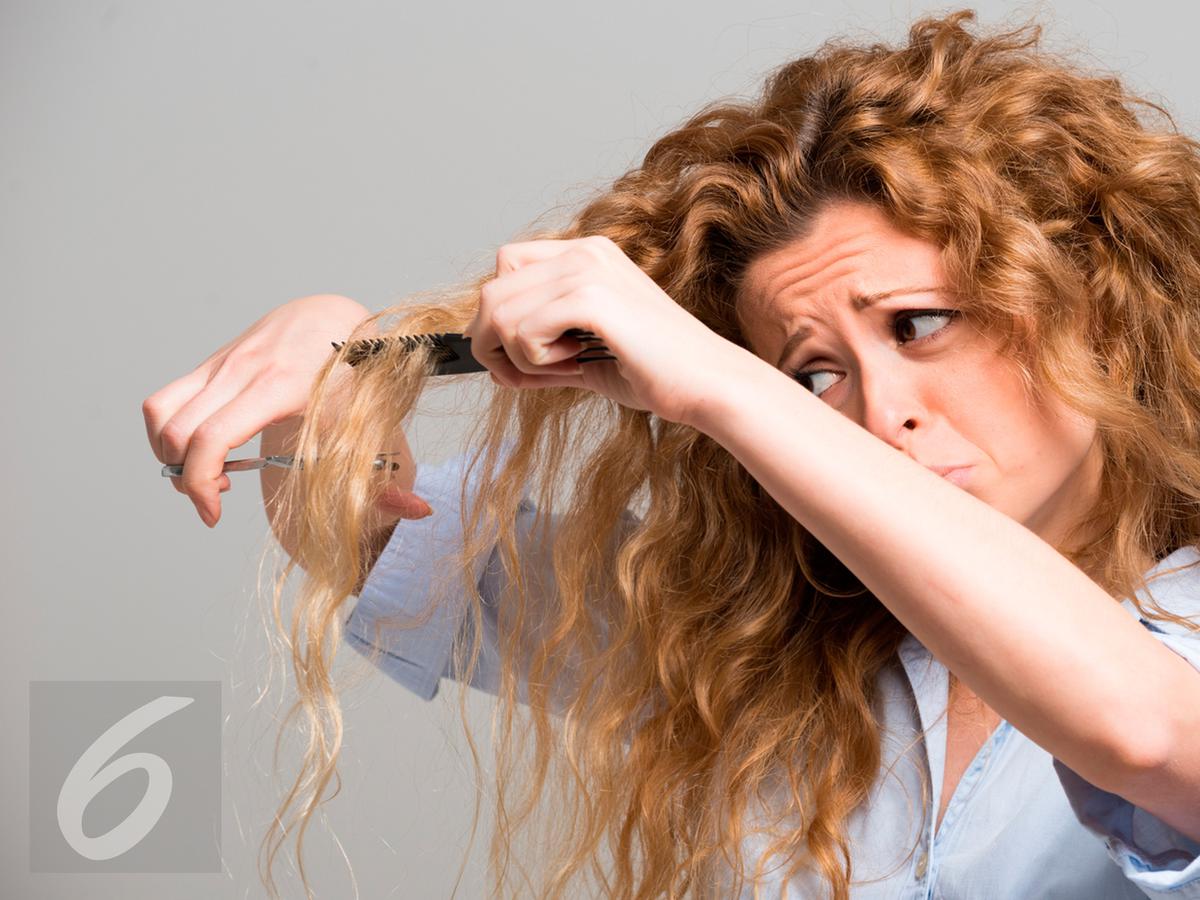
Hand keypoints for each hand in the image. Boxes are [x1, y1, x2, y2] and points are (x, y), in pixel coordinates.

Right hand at [142, 294, 430, 527]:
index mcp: (281, 386)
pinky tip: (206, 446)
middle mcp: (244, 369)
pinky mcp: (214, 360)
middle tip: (214, 500)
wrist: (342, 312)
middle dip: (184, 479)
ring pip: (160, 411)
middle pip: (177, 432)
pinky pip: (168, 397)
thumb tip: (422, 512)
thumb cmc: (360, 371)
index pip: (211, 438)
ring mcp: (223, 361)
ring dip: (168, 452)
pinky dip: (171, 429)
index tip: (214, 515)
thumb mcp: (376, 421)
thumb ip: (394, 473)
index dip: (199, 486)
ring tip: (206, 473)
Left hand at [463, 235, 740, 424]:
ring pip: (501, 312)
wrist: (705, 384)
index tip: (514, 356)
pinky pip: (522, 330)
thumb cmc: (656, 373)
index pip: (506, 266)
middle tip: (527, 375)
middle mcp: (584, 252)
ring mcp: (588, 270)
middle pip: (493, 290)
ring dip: (516, 356)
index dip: (497, 315)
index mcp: (587, 255)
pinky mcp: (593, 299)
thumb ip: (541, 352)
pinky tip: (572, 364)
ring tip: (560, 369)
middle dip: (494, 342)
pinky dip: (534, 360)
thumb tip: (492, 364)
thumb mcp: (586, 357)